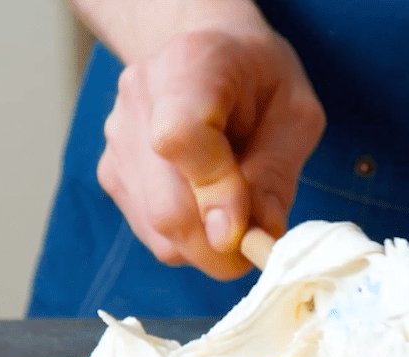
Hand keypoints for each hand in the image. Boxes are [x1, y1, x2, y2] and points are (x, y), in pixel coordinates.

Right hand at [97, 23, 324, 279]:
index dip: (214, 194)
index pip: (182, 137)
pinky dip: (188, 239)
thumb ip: (277, 172)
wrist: (209, 54)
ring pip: (157, 228)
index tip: (244, 232)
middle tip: (256, 250)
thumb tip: (258, 234)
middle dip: (217, 248)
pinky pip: (150, 231)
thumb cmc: (259, 81)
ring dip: (205, 245)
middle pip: (165, 204)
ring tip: (238, 216)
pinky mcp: (113, 173)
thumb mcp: (295, 113)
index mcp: (192, 65)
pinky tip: (210, 207)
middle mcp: (140, 98)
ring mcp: (118, 138)